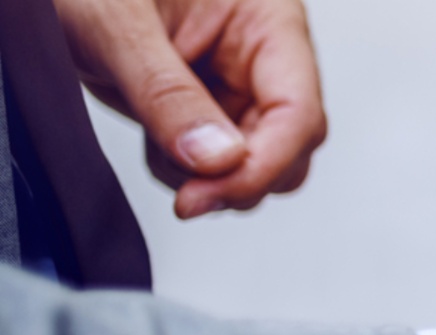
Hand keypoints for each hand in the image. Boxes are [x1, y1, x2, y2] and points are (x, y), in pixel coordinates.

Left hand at [54, 0, 326, 218]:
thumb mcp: (117, 24)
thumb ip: (168, 95)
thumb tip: (218, 161)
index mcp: (265, 17)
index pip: (297, 111)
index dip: (263, 163)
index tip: (208, 193)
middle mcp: (260, 53)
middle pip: (292, 144)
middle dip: (242, 177)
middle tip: (189, 192)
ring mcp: (235, 83)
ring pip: (258, 162)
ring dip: (213, 179)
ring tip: (158, 144)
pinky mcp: (206, 106)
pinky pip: (219, 164)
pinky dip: (188, 172)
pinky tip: (156, 139)